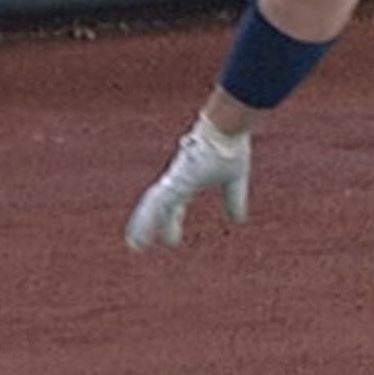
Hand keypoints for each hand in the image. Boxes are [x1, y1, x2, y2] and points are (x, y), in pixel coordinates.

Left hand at [124, 115, 251, 249]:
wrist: (224, 128)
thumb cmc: (228, 147)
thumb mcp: (234, 180)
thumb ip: (234, 200)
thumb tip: (238, 220)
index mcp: (187, 180)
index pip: (175, 206)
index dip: (171, 223)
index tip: (170, 240)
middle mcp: (175, 180)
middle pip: (158, 208)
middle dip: (151, 226)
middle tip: (140, 245)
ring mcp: (172, 180)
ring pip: (151, 208)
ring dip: (142, 227)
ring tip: (134, 246)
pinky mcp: (174, 182)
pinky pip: (155, 206)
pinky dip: (145, 221)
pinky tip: (139, 235)